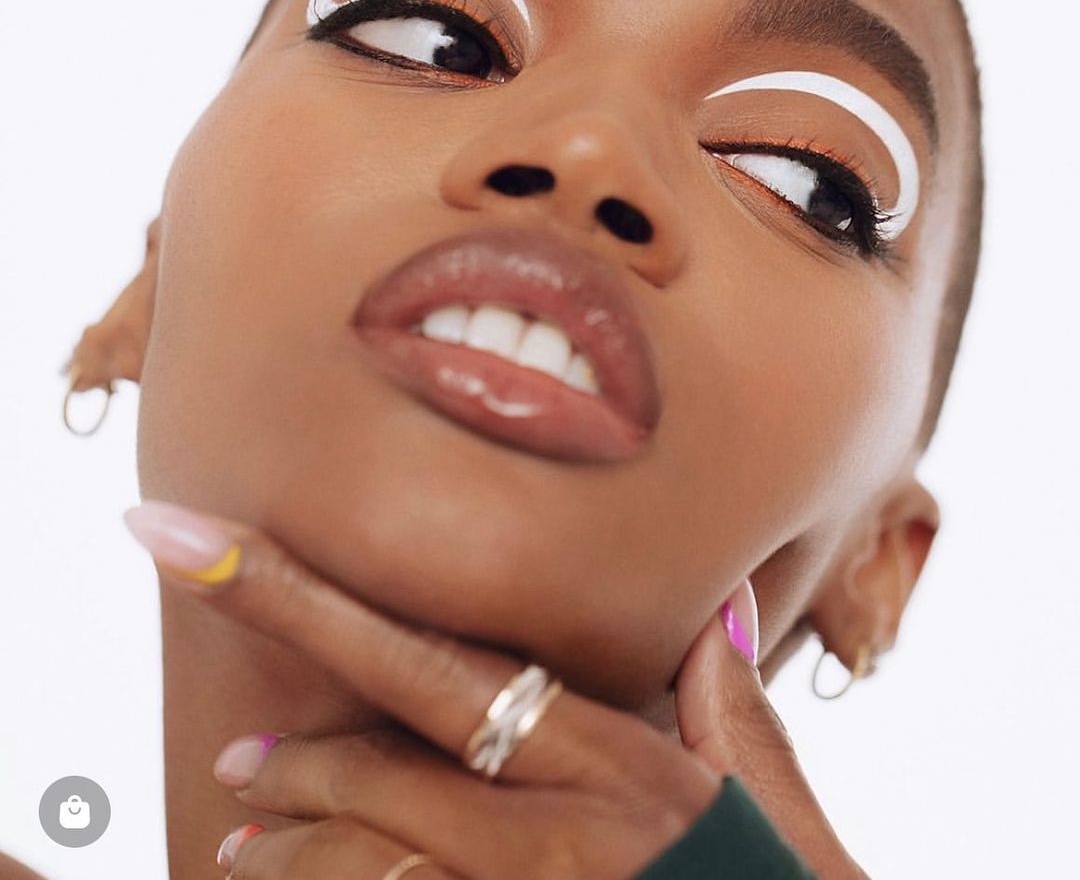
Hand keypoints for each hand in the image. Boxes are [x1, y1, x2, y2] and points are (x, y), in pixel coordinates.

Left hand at [124, 501, 867, 878]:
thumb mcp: (766, 805)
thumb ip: (737, 706)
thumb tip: (726, 606)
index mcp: (607, 756)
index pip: (423, 662)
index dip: (296, 597)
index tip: (194, 546)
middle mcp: (555, 823)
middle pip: (379, 770)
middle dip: (288, 764)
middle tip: (232, 769)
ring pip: (372, 862)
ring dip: (297, 852)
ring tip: (239, 847)